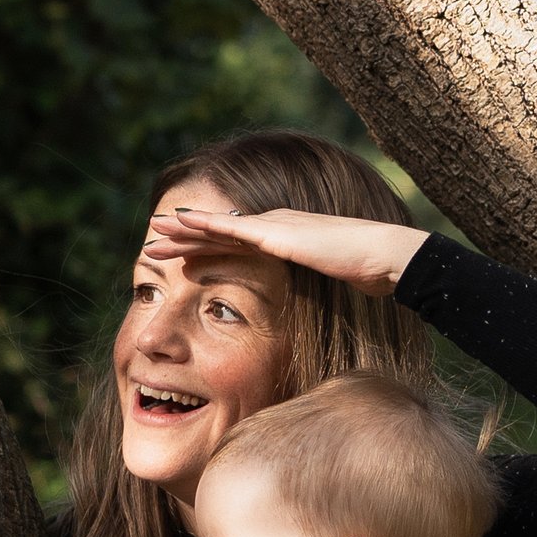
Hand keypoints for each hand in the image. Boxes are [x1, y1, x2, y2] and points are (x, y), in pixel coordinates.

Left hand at [148, 200, 427, 295]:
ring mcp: (273, 227)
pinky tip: (180, 226)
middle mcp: (273, 227)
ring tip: (153, 233)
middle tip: (152, 241)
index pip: (234, 245)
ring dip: (182, 231)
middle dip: (183, 237)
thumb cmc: (366, 274)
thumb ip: (309, 290)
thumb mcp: (328, 285)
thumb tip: (305, 311)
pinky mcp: (276, 233)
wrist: (384, 257)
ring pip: (216, 228)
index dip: (203, 248)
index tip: (177, 256)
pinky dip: (203, 228)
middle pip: (217, 233)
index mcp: (282, 239)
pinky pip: (230, 229)